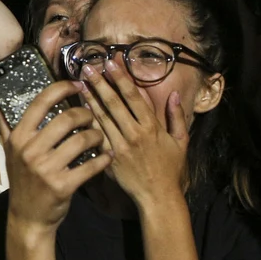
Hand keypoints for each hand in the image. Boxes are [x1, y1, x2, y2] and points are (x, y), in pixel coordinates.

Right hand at [2, 81, 111, 230]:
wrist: (28, 217)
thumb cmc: (23, 181)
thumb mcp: (10, 153)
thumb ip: (6, 126)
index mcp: (18, 138)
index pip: (40, 102)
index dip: (62, 88)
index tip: (76, 85)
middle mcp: (30, 151)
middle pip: (66, 119)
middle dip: (86, 114)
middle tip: (92, 116)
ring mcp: (46, 169)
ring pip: (82, 140)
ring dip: (97, 135)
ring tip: (99, 135)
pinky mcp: (62, 186)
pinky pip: (91, 165)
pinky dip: (103, 158)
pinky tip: (107, 155)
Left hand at [77, 57, 187, 206]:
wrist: (158, 196)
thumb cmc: (170, 169)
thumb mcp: (180, 142)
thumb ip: (176, 117)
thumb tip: (173, 95)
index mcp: (152, 127)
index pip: (134, 96)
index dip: (121, 78)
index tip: (111, 62)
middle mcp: (134, 134)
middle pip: (114, 103)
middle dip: (100, 83)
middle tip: (87, 67)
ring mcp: (120, 146)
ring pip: (102, 117)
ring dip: (90, 98)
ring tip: (79, 83)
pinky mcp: (109, 158)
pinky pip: (97, 136)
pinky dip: (89, 122)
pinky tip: (80, 110)